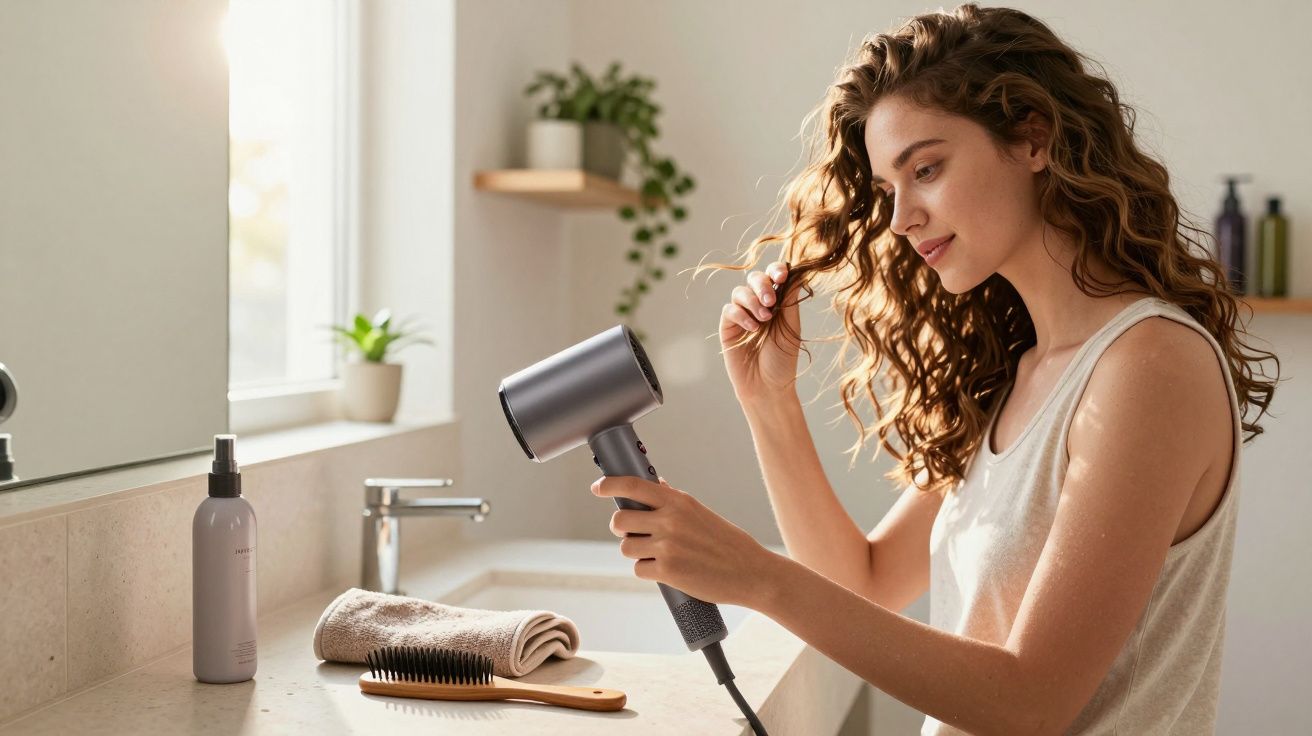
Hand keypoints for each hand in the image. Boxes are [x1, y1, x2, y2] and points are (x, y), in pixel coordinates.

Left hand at [591, 475, 779, 608]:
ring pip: (626, 548)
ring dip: (635, 553)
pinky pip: (638, 569)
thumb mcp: (701, 512)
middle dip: (622, 529)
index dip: (610, 484)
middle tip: (634, 534)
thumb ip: (675, 500)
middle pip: (620, 520)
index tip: (598, 487)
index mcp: (678, 502)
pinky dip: (647, 571)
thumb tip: (657, 484)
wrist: (751, 572)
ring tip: (656, 555)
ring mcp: (667, 546)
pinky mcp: (667, 571)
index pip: (633, 485)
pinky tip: (664, 571)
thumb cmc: (728, 542)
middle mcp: (670, 520)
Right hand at [719, 260, 800, 404]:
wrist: (768, 387)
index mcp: (777, 302)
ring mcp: (742, 315)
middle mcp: (758, 305)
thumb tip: (797, 270)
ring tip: (764, 319)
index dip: (776, 270)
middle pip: (754, 278)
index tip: (782, 275)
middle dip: (762, 285)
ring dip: (752, 301)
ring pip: (740, 292)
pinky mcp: (728, 327)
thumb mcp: (791, 326)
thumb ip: (790, 299)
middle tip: (771, 301)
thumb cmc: (783, 359)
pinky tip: (753, 329)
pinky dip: (741, 315)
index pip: (774, 276)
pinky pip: (729, 310)